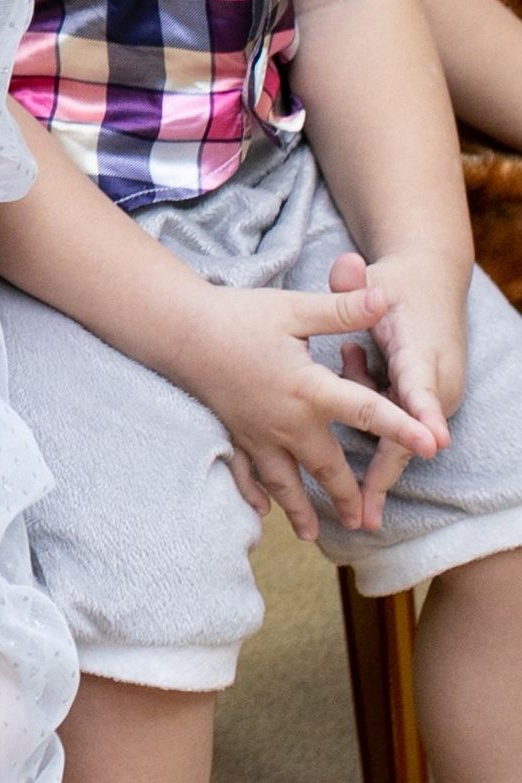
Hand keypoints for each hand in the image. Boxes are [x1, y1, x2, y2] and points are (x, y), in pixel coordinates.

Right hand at [164, 273, 437, 541]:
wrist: (179, 330)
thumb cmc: (238, 317)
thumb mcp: (294, 309)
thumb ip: (341, 310)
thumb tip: (386, 298)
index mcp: (308, 390)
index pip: (365, 411)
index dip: (401, 427)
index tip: (431, 446)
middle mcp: (285, 422)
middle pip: (325, 466)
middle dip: (346, 496)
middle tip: (365, 522)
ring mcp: (256, 433)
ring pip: (283, 481)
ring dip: (300, 510)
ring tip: (313, 536)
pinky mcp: (233, 432)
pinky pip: (245, 472)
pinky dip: (253, 493)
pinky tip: (261, 511)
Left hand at [326, 245, 467, 515]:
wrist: (432, 282)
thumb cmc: (400, 285)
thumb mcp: (379, 280)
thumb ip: (357, 283)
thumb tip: (346, 266)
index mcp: (423, 355)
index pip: (422, 390)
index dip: (422, 417)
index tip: (430, 444)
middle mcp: (436, 384)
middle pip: (407, 435)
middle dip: (384, 475)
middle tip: (364, 516)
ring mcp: (433, 398)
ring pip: (393, 432)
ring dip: (366, 429)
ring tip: (355, 392)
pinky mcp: (424, 404)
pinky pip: (393, 425)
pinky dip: (368, 416)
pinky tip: (356, 374)